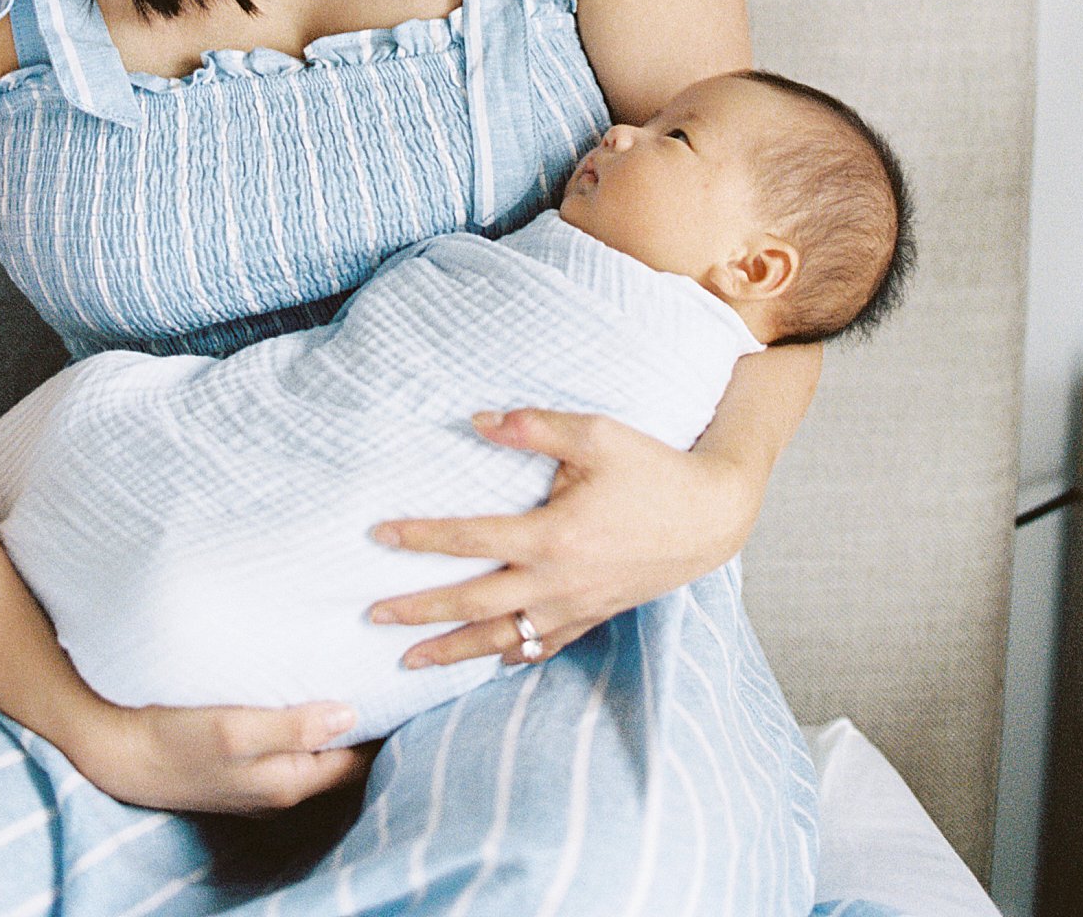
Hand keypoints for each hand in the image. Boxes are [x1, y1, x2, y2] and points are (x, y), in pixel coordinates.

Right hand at [72, 696, 379, 814]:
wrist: (120, 752)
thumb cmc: (177, 739)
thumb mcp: (236, 730)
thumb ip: (294, 726)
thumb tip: (351, 716)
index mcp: (288, 783)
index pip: (355, 759)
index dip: (380, 724)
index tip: (399, 684)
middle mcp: (279, 788)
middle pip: (339, 756)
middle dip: (362, 720)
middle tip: (383, 671)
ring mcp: (259, 778)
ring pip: (313, 748)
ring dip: (331, 717)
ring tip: (353, 672)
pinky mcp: (240, 763)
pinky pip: (287, 743)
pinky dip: (303, 719)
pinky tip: (302, 688)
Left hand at [367, 408, 758, 669]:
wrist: (711, 515)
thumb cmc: (652, 467)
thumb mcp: (595, 433)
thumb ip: (533, 426)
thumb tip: (476, 420)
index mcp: (550, 536)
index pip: (468, 539)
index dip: (420, 538)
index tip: (379, 537)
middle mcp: (557, 581)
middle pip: (472, 603)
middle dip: (419, 611)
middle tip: (371, 617)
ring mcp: (576, 606)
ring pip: (502, 638)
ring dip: (452, 651)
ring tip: (410, 661)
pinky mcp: (595, 615)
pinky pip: (544, 646)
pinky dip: (510, 656)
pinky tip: (489, 660)